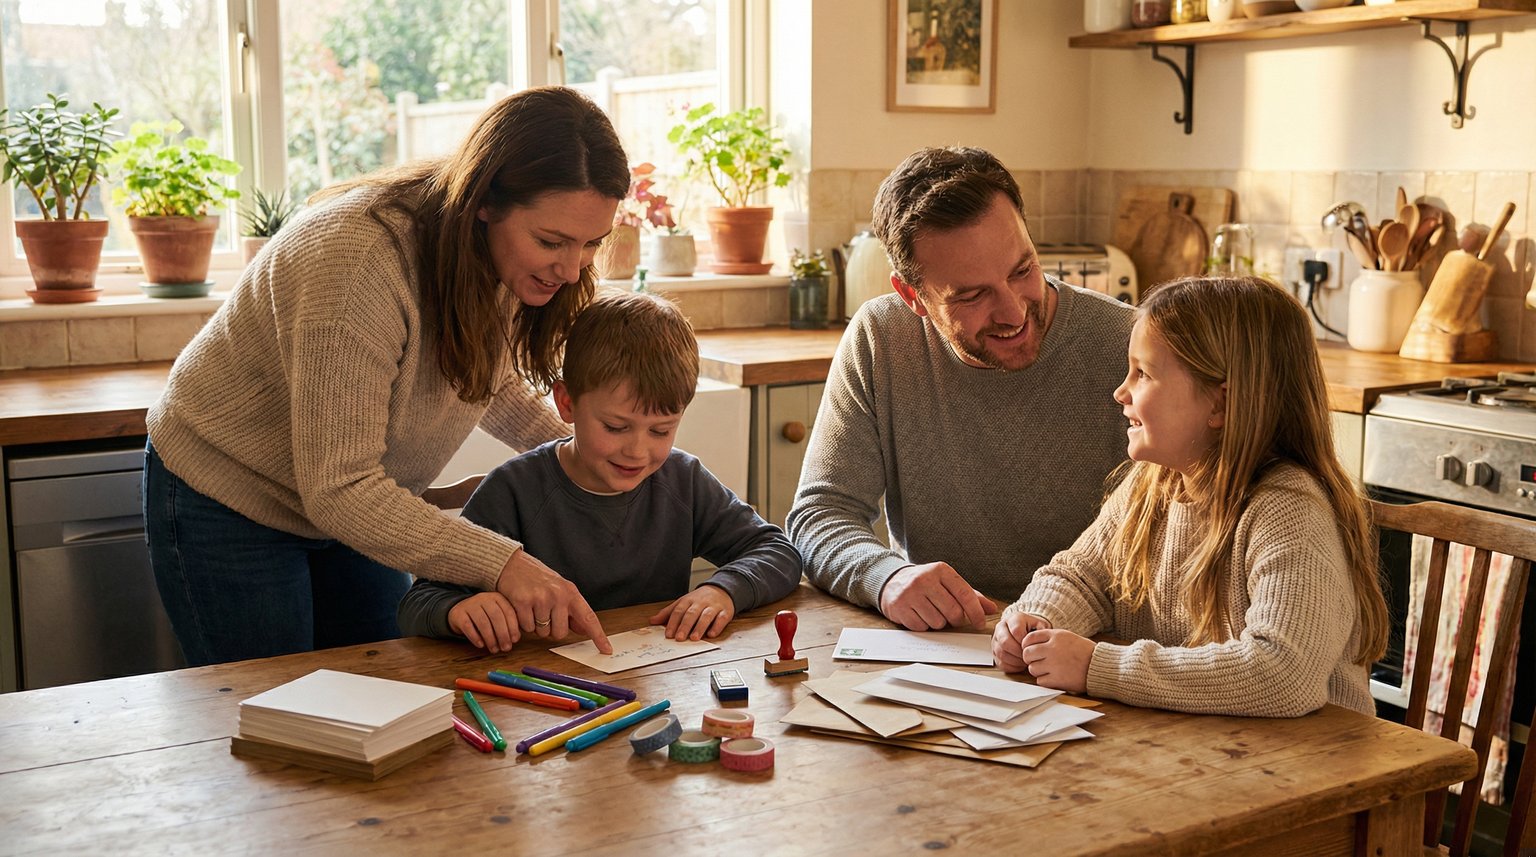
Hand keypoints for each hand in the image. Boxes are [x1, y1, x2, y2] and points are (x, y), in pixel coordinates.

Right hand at [447, 592, 520, 653]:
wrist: (460, 610)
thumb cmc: (484, 615)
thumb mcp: (496, 615)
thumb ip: (507, 623)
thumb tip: (515, 638)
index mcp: (497, 598)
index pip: (508, 611)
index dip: (513, 626)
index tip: (515, 640)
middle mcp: (484, 598)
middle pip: (496, 616)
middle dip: (503, 634)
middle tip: (506, 648)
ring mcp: (470, 605)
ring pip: (482, 622)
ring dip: (490, 638)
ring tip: (494, 649)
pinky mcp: (458, 614)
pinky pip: (467, 626)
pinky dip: (475, 637)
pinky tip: (481, 645)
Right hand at [494, 549, 612, 653]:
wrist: (513, 564)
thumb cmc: (538, 578)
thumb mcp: (560, 590)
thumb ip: (572, 610)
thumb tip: (585, 629)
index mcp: (571, 592)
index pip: (588, 618)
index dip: (598, 636)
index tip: (607, 650)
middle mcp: (558, 595)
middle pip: (560, 633)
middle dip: (551, 629)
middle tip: (543, 612)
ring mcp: (541, 598)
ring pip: (542, 632)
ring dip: (536, 626)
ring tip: (532, 607)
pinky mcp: (523, 602)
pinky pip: (527, 628)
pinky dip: (523, 623)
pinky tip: (522, 608)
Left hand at [649, 585, 734, 640]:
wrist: (721, 589)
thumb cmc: (699, 600)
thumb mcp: (683, 602)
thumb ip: (668, 613)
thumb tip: (652, 621)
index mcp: (688, 600)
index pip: (678, 611)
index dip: (673, 622)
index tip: (668, 634)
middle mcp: (700, 603)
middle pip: (691, 614)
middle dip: (684, 626)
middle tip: (679, 638)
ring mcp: (713, 607)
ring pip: (706, 616)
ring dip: (700, 627)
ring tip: (694, 638)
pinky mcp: (725, 611)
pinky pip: (721, 618)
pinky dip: (717, 626)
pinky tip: (711, 634)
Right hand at [878, 562, 997, 630]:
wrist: (892, 581)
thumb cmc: (926, 584)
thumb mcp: (947, 583)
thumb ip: (970, 595)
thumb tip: (992, 609)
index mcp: (941, 570)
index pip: (965, 595)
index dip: (976, 612)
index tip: (980, 623)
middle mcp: (925, 580)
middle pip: (953, 612)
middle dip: (955, 620)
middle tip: (950, 617)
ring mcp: (910, 594)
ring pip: (937, 622)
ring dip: (938, 623)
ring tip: (930, 612)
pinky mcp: (899, 607)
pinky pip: (922, 627)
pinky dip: (924, 626)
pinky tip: (919, 615)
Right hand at [991, 608, 1052, 672]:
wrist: (1025, 630)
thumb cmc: (1033, 629)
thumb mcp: (1040, 624)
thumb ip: (1042, 629)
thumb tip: (1041, 639)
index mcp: (1012, 619)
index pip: (1016, 631)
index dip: (1025, 642)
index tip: (1032, 647)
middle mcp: (1001, 627)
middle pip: (1005, 642)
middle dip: (1019, 653)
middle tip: (1029, 657)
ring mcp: (996, 640)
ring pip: (1001, 653)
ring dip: (1015, 660)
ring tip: (1025, 661)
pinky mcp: (994, 652)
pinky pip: (999, 662)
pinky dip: (1011, 666)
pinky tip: (1019, 665)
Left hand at [1019, 628, 1094, 692]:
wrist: (1101, 665)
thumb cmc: (1085, 652)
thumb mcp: (1068, 637)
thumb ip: (1050, 638)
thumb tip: (1029, 643)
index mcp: (1056, 636)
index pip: (1029, 638)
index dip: (1027, 645)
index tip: (1031, 650)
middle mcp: (1052, 649)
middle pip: (1027, 653)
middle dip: (1030, 659)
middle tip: (1037, 661)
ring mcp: (1054, 664)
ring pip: (1032, 668)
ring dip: (1038, 670)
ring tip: (1049, 670)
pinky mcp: (1057, 679)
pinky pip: (1040, 681)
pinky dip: (1045, 681)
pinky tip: (1054, 677)